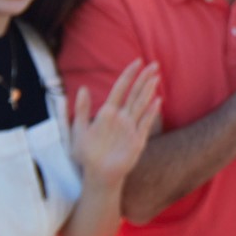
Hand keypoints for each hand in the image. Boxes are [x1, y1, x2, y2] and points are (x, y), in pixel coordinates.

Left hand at [71, 59, 162, 185]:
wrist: (97, 174)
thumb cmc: (87, 154)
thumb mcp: (78, 130)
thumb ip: (81, 110)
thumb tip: (83, 88)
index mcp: (108, 113)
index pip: (121, 89)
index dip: (129, 75)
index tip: (137, 61)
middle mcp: (122, 118)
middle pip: (135, 93)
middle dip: (144, 78)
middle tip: (155, 64)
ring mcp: (131, 128)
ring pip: (141, 105)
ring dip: (149, 91)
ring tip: (156, 77)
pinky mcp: (138, 140)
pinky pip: (145, 123)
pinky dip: (151, 113)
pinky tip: (157, 102)